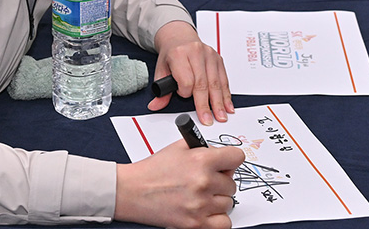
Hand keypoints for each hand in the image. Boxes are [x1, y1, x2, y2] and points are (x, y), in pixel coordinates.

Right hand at [115, 138, 244, 228]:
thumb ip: (203, 149)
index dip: (230, 161)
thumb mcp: (179, 147)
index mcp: (201, 160)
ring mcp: (200, 205)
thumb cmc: (152, 170)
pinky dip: (218, 219)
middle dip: (220, 182)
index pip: (237, 158)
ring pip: (228, 203)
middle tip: (204, 181)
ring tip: (200, 196)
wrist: (131, 191)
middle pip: (232, 184)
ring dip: (217, 200)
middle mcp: (204, 182)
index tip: (225, 165)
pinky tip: (205, 211)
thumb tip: (222, 157)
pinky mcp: (196, 224)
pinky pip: (224, 223)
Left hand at [150, 21, 233, 123]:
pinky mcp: (218, 59)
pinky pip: (224, 79)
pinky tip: (227, 106)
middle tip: (208, 120)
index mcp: (179, 54)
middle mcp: (196, 52)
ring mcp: (209, 55)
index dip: (185, 92)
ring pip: (215, 83)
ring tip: (220, 116)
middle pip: (202, 83)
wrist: (179, 37)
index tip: (183, 96)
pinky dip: (226, 94)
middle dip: (205, 104)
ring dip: (219, 102)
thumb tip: (156, 105)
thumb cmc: (171, 54)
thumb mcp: (161, 70)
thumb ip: (160, 90)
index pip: (186, 80)